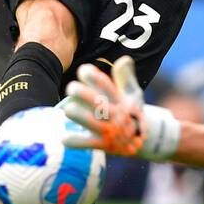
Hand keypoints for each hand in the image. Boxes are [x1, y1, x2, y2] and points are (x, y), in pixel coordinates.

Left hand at [63, 57, 180, 159]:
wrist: (139, 142)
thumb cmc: (130, 113)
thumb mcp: (133, 94)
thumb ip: (126, 77)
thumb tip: (124, 59)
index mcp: (121, 101)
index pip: (108, 87)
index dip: (95, 78)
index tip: (83, 70)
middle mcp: (116, 115)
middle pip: (100, 104)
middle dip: (85, 95)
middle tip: (71, 87)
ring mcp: (109, 131)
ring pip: (93, 123)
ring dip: (80, 116)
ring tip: (68, 109)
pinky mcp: (102, 145)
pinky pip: (88, 144)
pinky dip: (77, 142)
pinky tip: (64, 138)